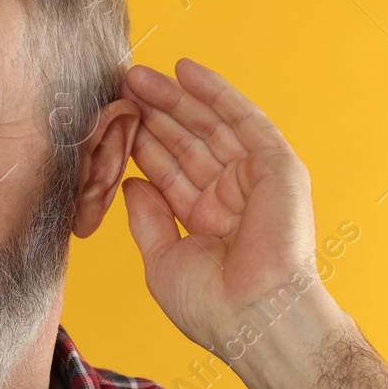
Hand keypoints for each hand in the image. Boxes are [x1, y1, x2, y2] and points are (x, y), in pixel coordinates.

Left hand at [119, 58, 321, 355]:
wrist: (253, 318)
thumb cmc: (211, 306)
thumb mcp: (163, 258)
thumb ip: (148, 218)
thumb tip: (132, 183)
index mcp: (206, 220)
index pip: (169, 171)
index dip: (140, 144)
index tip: (110, 120)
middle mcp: (231, 196)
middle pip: (187, 142)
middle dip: (153, 113)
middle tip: (118, 86)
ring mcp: (255, 179)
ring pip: (210, 126)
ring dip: (175, 97)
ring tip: (136, 74)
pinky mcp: (277, 166)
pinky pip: (244, 120)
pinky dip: (216, 93)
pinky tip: (186, 69)